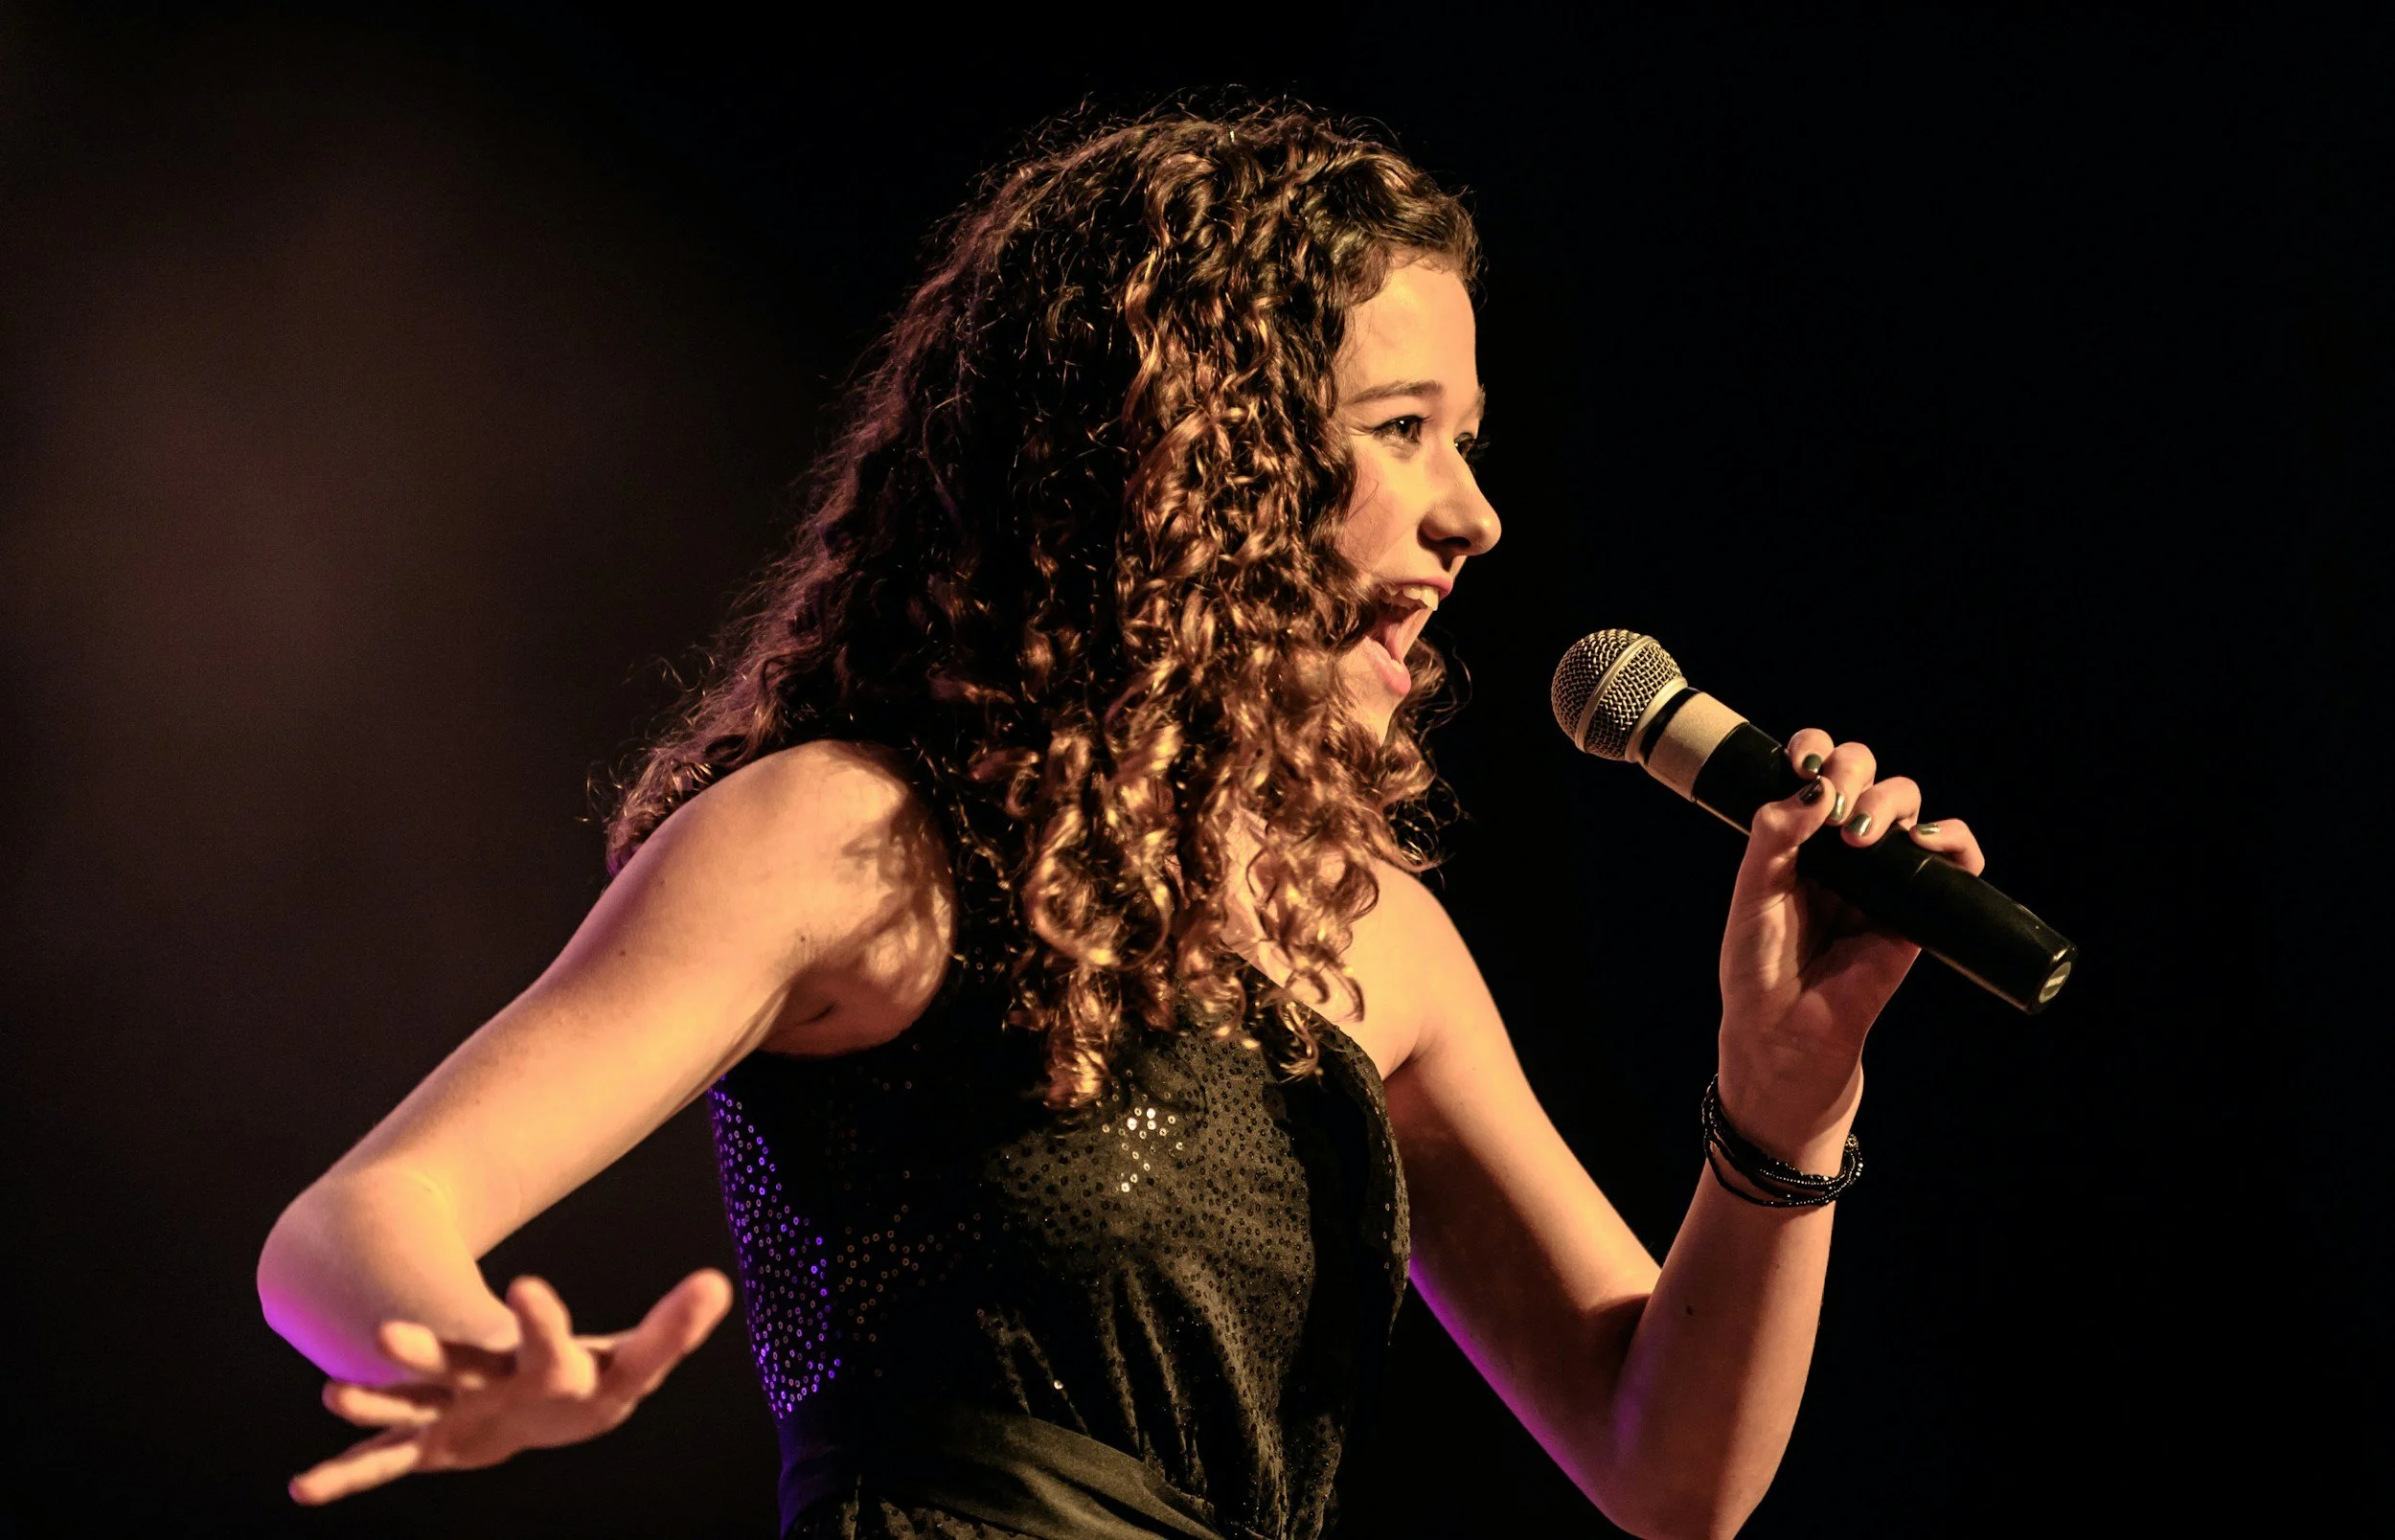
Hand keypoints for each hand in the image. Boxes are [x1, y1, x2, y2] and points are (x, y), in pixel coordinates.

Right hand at [288, 1268, 732, 1505]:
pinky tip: (304, 1491)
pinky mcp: (432, 1444)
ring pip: (410, 1407)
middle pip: (456, 1362)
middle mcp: (486, 1376)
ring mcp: (451, 1409)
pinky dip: (347, 1477)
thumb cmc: (598, 1376)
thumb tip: (720, 1283)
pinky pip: (385, 1464)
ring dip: (378, 1404)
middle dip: (425, 1351)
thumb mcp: (639, 1359)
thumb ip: (673, 1328)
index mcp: (541, 1357)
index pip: (544, 1337)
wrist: (545, 1392)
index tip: (526, 1286)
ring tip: (335, 1395)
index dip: (539, 1317)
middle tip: (387, 1333)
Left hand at [1713, 729, 1985, 1166]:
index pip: (1817, 769)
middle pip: (1867, 775)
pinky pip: (1954, 862)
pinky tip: (1928, 843)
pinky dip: (1954, 841)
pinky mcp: (1917, 908)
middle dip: (1854, 771)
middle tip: (1834, 810)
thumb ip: (1775, 837)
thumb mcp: (1752, 895)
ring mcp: (1882, 875)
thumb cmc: (1759, 967)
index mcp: (1798, 837)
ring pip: (1909, 806)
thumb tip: (1815, 789)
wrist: (1784, 1032)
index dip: (1815, 748)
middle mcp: (1842, 847)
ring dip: (1892, 801)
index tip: (1803, 760)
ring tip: (1863, 836)